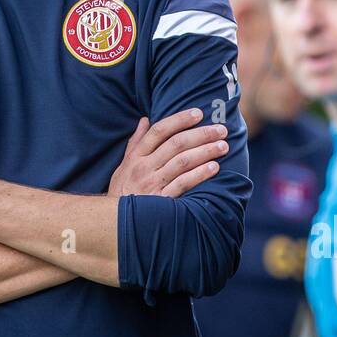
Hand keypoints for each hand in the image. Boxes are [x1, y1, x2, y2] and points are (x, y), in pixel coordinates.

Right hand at [108, 108, 228, 198]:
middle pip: (176, 144)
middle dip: (201, 134)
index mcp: (136, 156)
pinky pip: (183, 184)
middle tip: (221, 130)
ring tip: (223, 146)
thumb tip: (145, 119)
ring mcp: (152, 184)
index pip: (159, 131)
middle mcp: (144, 167)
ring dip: (205, 151)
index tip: (198, 113)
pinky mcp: (161, 200)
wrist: (113, 223)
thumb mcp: (123, 166)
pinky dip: (199, 174)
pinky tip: (214, 167)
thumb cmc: (122, 191)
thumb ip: (135, 142)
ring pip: (182, 161)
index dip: (179, 119)